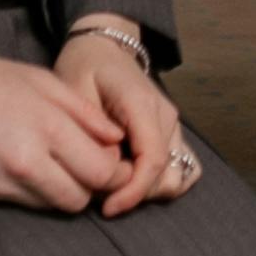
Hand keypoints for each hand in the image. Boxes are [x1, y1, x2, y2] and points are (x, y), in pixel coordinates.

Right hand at [0, 42, 128, 214]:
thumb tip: (117, 139)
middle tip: (92, 166)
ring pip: (55, 206)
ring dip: (66, 190)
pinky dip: (39, 192)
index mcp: (47, 127)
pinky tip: (35, 167)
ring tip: (62, 163)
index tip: (115, 159)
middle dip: (93, 187)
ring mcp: (3, 182)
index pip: (101, 172)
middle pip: (80, 198)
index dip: (116, 171)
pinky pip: (28, 204)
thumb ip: (85, 112)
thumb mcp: (42, 81)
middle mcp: (26, 161)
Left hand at [51, 30, 197, 214]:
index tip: (108, 208)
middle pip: (165, 172)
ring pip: (176, 174)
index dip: (134, 191)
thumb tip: (108, 169)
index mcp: (142, 104)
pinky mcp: (170, 131)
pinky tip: (132, 183)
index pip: (152, 159)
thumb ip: (91, 132)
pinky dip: (161, 182)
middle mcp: (165, 115)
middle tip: (100, 196)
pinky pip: (180, 166)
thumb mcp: (75, 93)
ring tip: (114, 189)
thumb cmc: (84, 68)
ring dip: (148, 191)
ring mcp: (172, 123)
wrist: (103, 47)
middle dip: (135, 194)